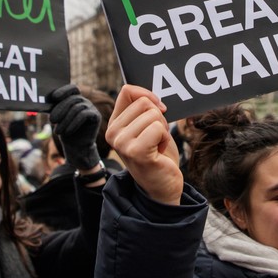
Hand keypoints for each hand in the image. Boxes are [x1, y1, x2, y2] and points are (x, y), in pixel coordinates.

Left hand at [48, 84, 100, 170]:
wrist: (76, 147)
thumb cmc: (64, 131)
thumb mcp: (57, 119)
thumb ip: (54, 108)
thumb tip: (44, 101)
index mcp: (74, 99)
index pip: (72, 88)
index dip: (64, 90)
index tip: (54, 97)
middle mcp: (84, 101)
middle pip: (72, 99)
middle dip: (60, 109)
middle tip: (52, 121)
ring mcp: (91, 107)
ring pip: (77, 108)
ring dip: (65, 120)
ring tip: (58, 131)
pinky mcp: (96, 116)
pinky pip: (84, 115)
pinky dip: (74, 123)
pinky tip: (67, 132)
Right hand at [106, 85, 181, 204]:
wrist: (162, 186)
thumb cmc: (157, 154)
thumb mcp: (146, 127)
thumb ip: (142, 110)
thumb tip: (150, 96)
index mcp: (114, 124)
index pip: (127, 91)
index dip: (148, 95)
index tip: (158, 108)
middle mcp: (113, 133)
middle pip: (144, 102)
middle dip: (158, 117)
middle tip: (156, 137)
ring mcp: (122, 142)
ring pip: (153, 115)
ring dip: (162, 130)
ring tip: (156, 145)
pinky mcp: (135, 151)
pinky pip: (158, 128)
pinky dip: (165, 138)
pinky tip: (159, 152)